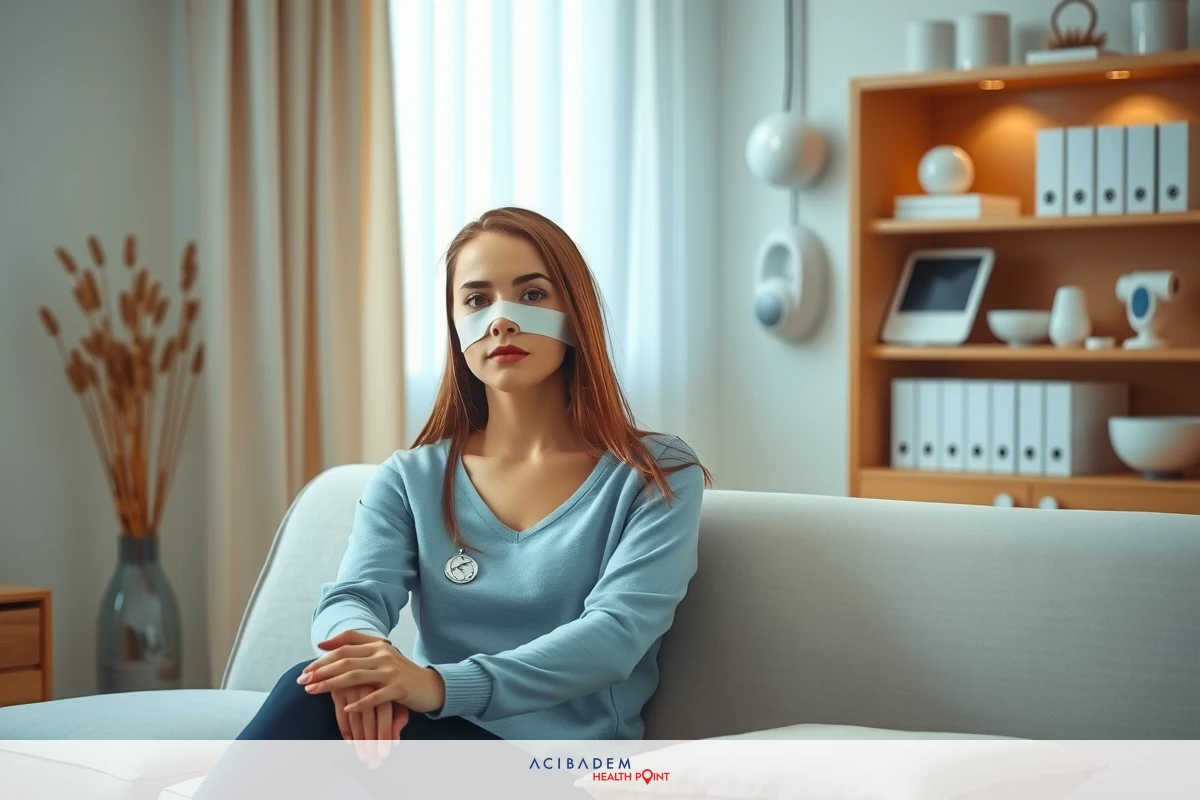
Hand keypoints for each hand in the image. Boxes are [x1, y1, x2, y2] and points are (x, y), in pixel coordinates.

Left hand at [300, 630, 446, 715]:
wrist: (431, 686)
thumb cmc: (400, 673)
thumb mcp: (380, 655)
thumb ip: (355, 646)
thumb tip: (322, 643)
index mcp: (377, 645)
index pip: (344, 647)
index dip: (323, 657)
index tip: (305, 670)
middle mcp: (383, 654)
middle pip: (345, 660)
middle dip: (321, 671)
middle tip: (302, 681)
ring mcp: (391, 671)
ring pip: (355, 676)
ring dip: (331, 684)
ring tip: (313, 692)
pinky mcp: (399, 689)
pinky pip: (375, 696)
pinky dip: (359, 703)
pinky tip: (346, 709)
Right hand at [330, 687, 407, 764]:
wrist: (357, 663)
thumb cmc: (381, 685)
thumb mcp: (392, 697)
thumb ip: (398, 718)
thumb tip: (396, 742)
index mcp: (384, 685)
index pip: (385, 714)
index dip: (385, 735)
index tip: (384, 754)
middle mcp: (368, 685)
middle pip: (369, 718)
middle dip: (370, 742)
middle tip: (372, 761)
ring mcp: (351, 687)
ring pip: (354, 718)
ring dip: (358, 740)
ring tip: (362, 756)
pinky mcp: (337, 690)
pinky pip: (340, 713)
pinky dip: (345, 729)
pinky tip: (350, 742)